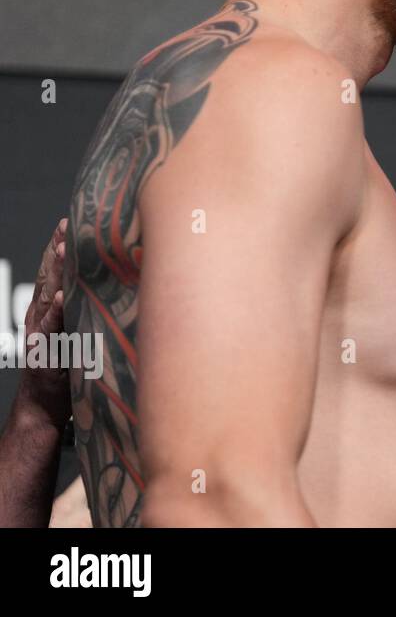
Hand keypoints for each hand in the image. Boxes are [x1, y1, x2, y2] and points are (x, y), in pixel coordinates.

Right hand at [16, 219, 71, 429]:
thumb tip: (120, 290)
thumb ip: (89, 311)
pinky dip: (54, 314)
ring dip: (55, 273)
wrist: (43, 408)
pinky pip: (50, 331)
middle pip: (48, 277)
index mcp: (50, 312)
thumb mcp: (81, 334)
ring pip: (47, 297)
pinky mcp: (44, 354)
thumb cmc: (68, 370)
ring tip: (63, 249)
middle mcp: (41, 319)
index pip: (54, 273)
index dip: (60, 247)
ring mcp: (41, 335)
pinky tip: (61, 298)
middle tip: (65, 225)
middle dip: (56, 250)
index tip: (69, 222)